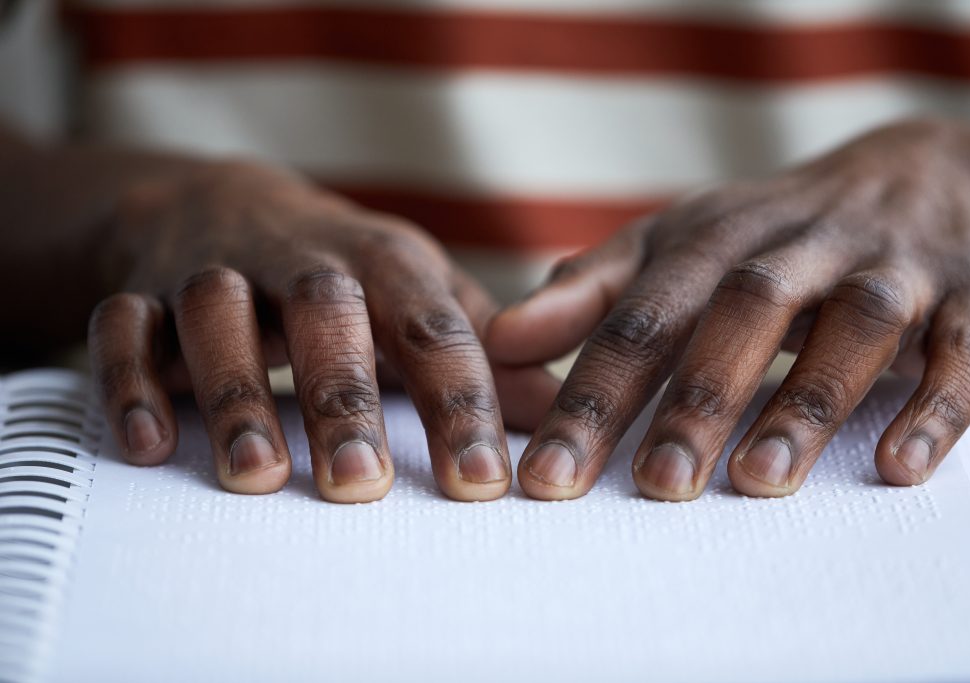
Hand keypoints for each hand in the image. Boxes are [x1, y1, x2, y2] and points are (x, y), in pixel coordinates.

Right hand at [87, 160, 558, 501]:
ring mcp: (215, 270)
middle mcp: (299, 259)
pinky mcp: (141, 291)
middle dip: (342, 396)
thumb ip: (476, 346)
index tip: (482, 482)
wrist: (219, 201)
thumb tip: (554, 407)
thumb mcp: (416, 287)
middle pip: (325, 314)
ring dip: (235, 392)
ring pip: (218, 316)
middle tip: (361, 483)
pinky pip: (125, 329)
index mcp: (382, 259)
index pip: (430, 327)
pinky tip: (153, 447)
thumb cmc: (341, 266)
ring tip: (258, 476)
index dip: (459, 401)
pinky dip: (132, 382)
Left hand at [488, 119, 969, 501]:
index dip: (593, 394)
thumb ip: (591, 291)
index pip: (642, 317)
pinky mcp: (969, 299)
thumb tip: (502, 341)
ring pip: (852, 326)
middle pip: (743, 313)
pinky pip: (960, 350)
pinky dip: (935, 404)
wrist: (913, 175)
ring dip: (807, 400)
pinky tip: (898, 467)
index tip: (550, 476)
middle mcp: (800, 245)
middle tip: (653, 487)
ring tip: (759, 480)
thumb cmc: (765, 235)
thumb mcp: (674, 245)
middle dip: (697, 399)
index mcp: (714, 239)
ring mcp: (889, 267)